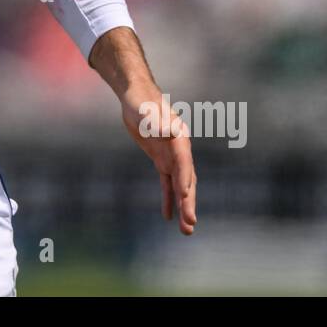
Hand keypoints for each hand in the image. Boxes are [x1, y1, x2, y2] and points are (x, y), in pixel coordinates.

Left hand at [89, 27, 197, 235]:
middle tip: (191, 226)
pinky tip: (169, 216)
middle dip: (189, 203)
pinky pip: (166, 183)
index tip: (186, 199)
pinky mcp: (161, 160)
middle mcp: (179, 150)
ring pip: (179, 186)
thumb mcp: (145, 109)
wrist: (135, 96)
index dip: (185, 181)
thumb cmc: (140, 100)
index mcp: (179, 138)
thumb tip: (168, 130)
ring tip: (187, 231)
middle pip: (187, 180)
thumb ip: (156, 121)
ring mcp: (171, 156)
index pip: (184, 163)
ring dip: (183, 206)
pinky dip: (168, 199)